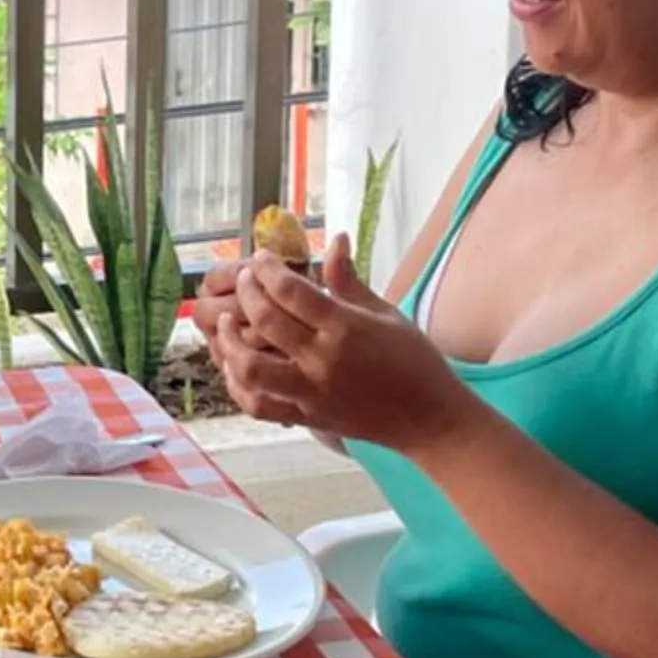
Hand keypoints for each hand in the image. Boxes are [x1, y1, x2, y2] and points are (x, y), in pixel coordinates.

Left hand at [204, 237, 470, 453]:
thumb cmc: (414, 361)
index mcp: (345, 327)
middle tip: (245, 279)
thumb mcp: (385, 314)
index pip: (292, 290)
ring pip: (251, 368)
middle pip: (266, 320)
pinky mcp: (307, 418)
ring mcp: (312, 392)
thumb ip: (349, 280)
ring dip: (230, 342)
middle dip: (247, 293)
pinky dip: (238, 386)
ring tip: (226, 323)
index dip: (268, 269)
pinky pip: (259, 405)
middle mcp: (323, 359)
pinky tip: (233, 365)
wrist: (431, 419)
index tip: (260, 258)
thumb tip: (336, 238)